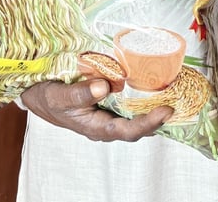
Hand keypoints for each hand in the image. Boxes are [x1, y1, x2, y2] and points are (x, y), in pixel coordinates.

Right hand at [20, 79, 172, 141]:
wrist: (38, 96)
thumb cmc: (48, 98)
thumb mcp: (59, 96)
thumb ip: (80, 93)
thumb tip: (105, 86)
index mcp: (96, 128)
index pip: (128, 131)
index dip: (149, 123)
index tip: (166, 111)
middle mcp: (105, 125)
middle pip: (138, 127)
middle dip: (159, 118)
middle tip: (180, 102)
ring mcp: (107, 116)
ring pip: (135, 117)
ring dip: (153, 109)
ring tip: (174, 95)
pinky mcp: (108, 105)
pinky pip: (129, 106)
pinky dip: (143, 99)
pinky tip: (154, 89)